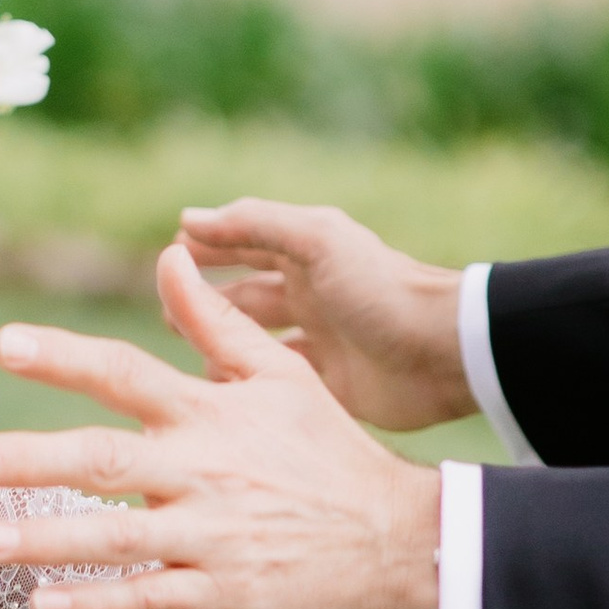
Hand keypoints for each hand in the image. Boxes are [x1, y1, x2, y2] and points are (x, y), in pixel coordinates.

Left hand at [0, 242, 442, 608]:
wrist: (396, 540)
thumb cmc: (327, 450)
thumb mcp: (279, 374)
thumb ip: (212, 322)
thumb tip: (166, 255)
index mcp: (210, 411)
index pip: (126, 372)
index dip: (64, 355)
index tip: (3, 344)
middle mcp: (203, 469)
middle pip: (104, 459)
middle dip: (30, 459)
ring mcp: (210, 535)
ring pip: (115, 535)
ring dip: (45, 538)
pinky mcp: (221, 594)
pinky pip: (147, 598)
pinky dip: (95, 604)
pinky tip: (43, 606)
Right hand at [176, 198, 472, 434]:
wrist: (442, 353)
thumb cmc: (381, 288)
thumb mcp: (316, 241)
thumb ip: (253, 225)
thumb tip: (187, 218)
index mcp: (308, 255)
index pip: (246, 244)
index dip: (209, 248)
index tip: (168, 257)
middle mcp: (311, 294)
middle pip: (246, 294)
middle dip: (207, 299)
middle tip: (166, 311)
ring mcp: (321, 341)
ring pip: (257, 341)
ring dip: (223, 343)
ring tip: (185, 351)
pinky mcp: (331, 386)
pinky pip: (279, 382)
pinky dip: (252, 384)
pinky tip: (222, 390)